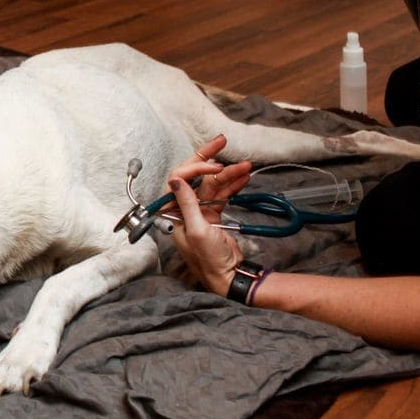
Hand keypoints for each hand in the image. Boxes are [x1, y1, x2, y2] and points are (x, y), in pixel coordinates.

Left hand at [165, 134, 253, 296]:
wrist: (228, 277)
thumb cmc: (209, 260)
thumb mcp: (198, 231)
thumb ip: (188, 204)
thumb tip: (175, 180)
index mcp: (173, 211)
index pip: (179, 179)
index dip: (196, 167)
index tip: (215, 166)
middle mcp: (183, 207)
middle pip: (194, 175)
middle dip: (208, 157)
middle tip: (222, 140)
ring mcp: (200, 210)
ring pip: (213, 184)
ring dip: (229, 174)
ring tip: (247, 166)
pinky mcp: (213, 214)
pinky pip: (222, 194)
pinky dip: (233, 185)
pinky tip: (244, 177)